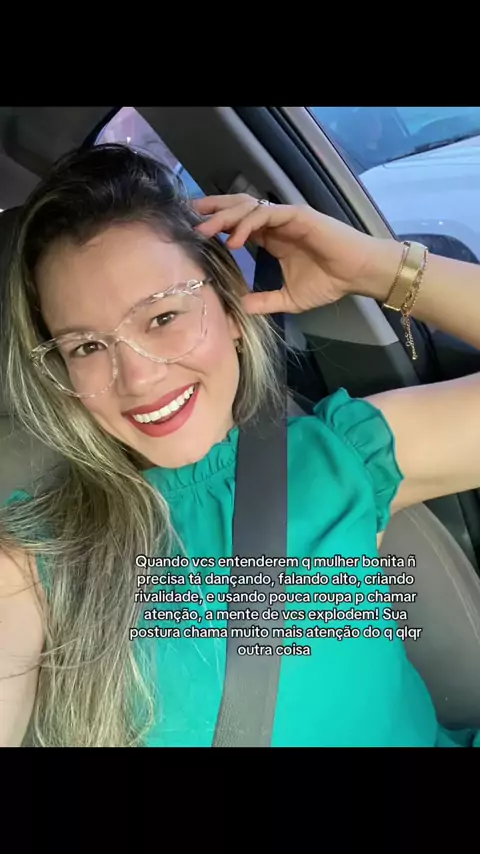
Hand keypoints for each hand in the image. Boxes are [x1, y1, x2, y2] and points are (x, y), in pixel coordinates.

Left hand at [192, 194, 398, 314]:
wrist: (356, 275)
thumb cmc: (329, 282)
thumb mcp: (289, 299)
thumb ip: (264, 302)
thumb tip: (240, 311)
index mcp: (271, 237)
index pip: (237, 224)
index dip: (216, 224)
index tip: (193, 232)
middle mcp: (275, 223)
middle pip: (236, 208)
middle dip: (212, 211)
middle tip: (189, 218)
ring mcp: (285, 216)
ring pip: (247, 207)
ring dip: (224, 216)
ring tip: (205, 230)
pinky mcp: (297, 215)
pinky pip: (266, 213)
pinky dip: (248, 223)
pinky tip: (235, 240)